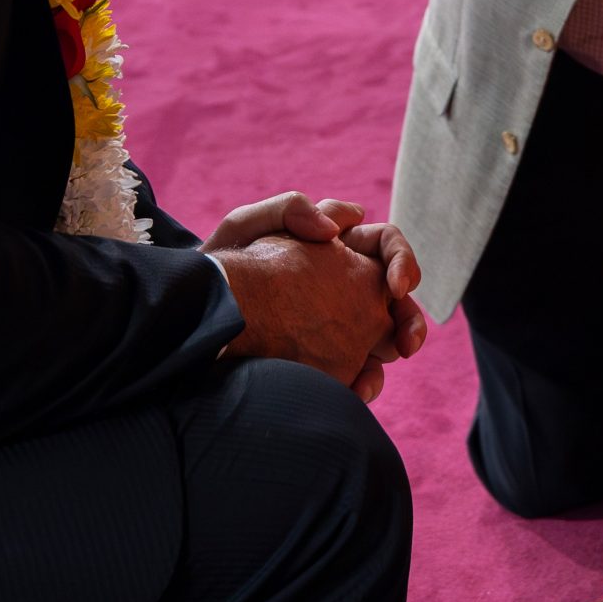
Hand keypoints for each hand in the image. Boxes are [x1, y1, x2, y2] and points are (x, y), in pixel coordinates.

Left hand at [204, 193, 427, 399]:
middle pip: (395, 297)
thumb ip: (290, 209)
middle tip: (407, 343)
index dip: (402, 260)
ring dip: (391, 354)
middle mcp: (342, 283)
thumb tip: (335, 231)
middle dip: (409, 319)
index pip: (385, 244)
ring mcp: (335, 324)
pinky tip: (353, 392)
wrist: (192, 320)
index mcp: (334, 246)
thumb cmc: (215, 270)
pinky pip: (356, 369)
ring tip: (374, 377)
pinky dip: (362, 382)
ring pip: (382, 337)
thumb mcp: (244, 227)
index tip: (396, 288)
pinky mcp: (324, 358)